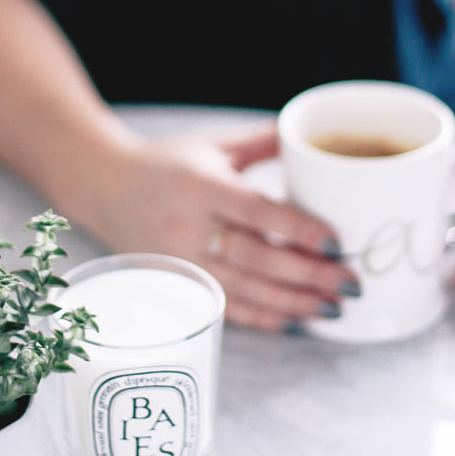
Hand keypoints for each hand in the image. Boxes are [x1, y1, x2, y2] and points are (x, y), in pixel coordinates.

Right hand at [88, 123, 360, 331]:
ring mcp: (181, 262)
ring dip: (293, 301)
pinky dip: (263, 317)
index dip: (298, 229)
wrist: (104, 186)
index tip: (337, 242)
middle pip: (256, 258)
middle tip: (351, 282)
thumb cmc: (166, 162)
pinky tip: (296, 319)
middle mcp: (189, 227)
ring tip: (334, 306)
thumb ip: (264, 141)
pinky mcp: (178, 284)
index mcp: (201, 186)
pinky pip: (225, 308)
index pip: (257, 212)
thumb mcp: (213, 144)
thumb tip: (316, 136)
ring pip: (245, 289)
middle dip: (308, 274)